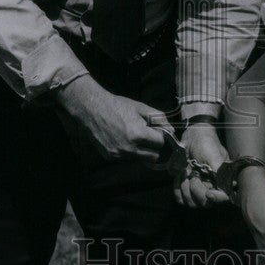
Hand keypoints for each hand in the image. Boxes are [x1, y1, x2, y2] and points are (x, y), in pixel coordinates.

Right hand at [53, 75, 169, 164]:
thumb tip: (172, 130)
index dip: (160, 136)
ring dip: (141, 150)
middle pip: (153, 156)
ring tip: (133, 135)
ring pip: (140, 158)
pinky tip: (122, 138)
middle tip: (148, 136)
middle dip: (154, 147)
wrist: (92, 109)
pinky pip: (127, 158)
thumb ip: (159, 119)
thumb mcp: (141, 108)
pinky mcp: (110, 157)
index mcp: (138, 135)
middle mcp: (129, 148)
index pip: (160, 144)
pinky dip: (129, 151)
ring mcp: (118, 154)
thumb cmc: (118, 106)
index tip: (157, 131)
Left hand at [175, 123, 229, 208]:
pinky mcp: (186, 188)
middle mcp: (211, 187)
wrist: (191, 137)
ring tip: (186, 171)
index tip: (208, 193)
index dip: (216, 199)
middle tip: (193, 173)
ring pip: (190, 202)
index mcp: (222, 181)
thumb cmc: (206, 143)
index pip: (223, 198)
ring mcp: (198, 189)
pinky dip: (177, 187)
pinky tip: (180, 175)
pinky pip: (180, 198)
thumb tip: (228, 187)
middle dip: (196, 188)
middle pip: (204, 203)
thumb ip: (219, 171)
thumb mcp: (214, 155)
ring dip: (185, 186)